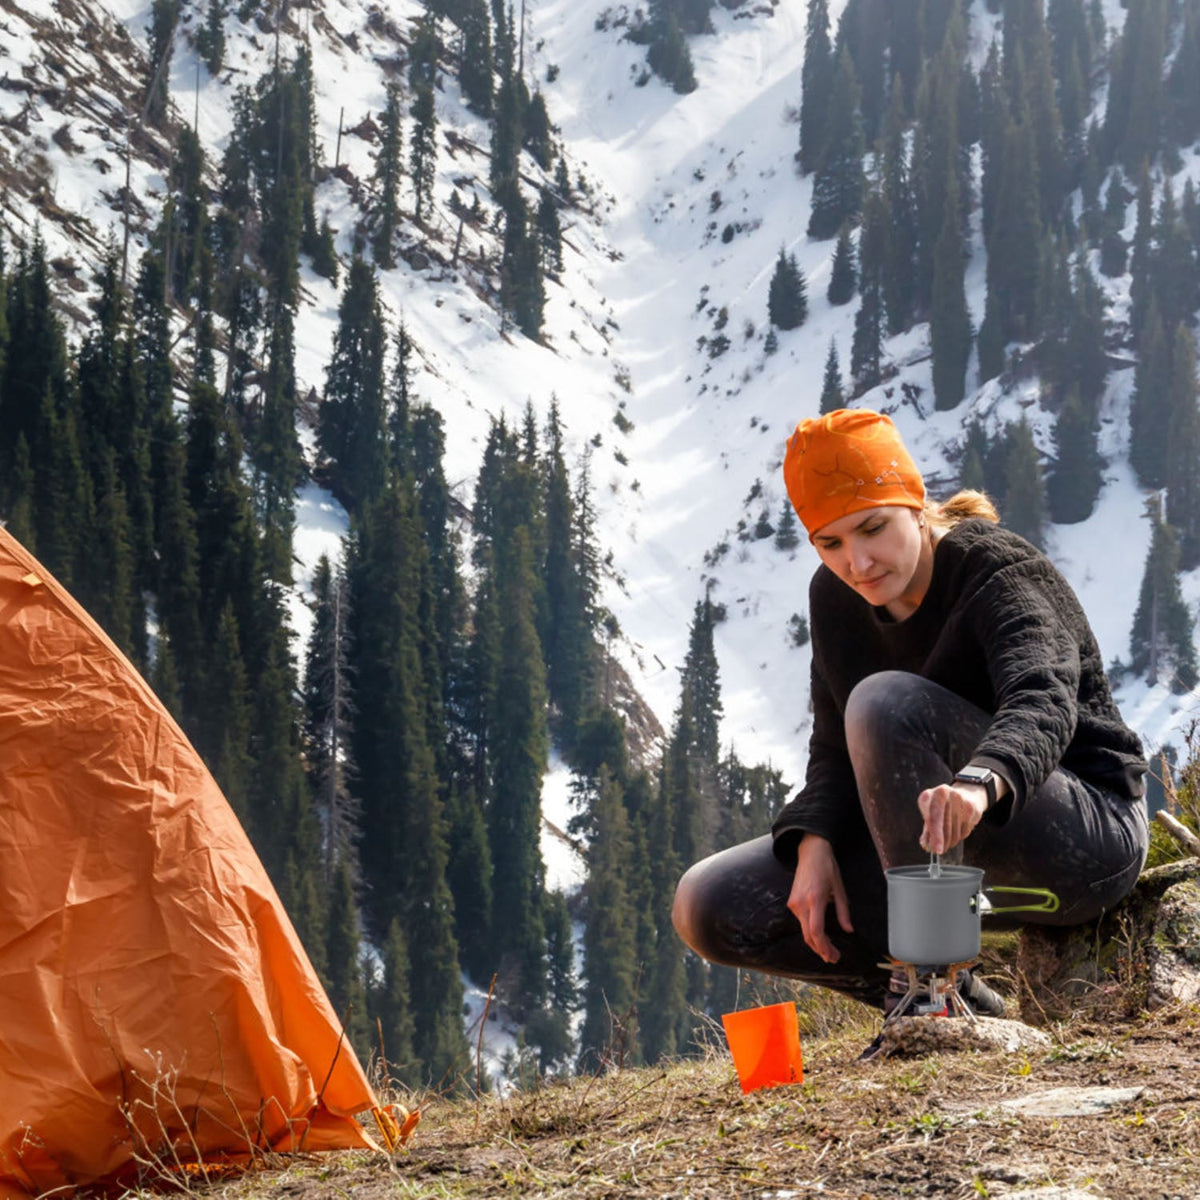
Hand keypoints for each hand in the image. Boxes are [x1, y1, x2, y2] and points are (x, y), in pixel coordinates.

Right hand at [787, 835, 852, 962]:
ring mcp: (794, 903)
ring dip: (816, 942)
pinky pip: (801, 922)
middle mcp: (801, 903)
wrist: (810, 852)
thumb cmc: (827, 867)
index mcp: (815, 899)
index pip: (816, 931)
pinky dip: (810, 932)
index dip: (824, 947)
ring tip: (829, 950)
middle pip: (808, 936)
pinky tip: (820, 936)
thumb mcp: (839, 889)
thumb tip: (849, 930)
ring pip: (804, 930)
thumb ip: (843, 911)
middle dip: (821, 950)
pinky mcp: (792, 902)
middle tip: (833, 958)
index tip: (833, 956)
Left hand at [917, 783, 988, 854]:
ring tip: (948, 841)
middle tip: (940, 851)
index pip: (931, 819)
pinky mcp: (970, 805)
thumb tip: (926, 846)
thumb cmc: (941, 808)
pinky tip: (958, 831)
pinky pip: (965, 829)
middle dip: (943, 842)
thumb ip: (927, 832)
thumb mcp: (930, 816)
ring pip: (955, 829)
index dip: (935, 836)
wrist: (963, 794)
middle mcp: (943, 793)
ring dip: (951, 841)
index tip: (936, 850)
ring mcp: (958, 798)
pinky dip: (961, 835)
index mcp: (928, 795)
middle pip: (944, 825)